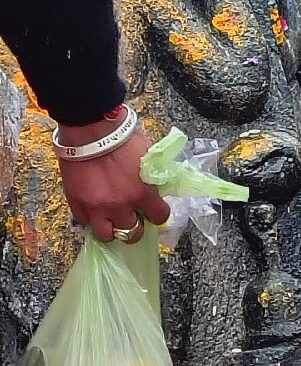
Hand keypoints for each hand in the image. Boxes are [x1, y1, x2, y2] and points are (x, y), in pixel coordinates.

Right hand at [56, 122, 169, 243]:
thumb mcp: (148, 156)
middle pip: (132, 234)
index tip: (156, 210)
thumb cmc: (122, 138)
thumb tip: (158, 184)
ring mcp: (96, 207)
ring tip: (114, 220)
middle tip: (134, 219)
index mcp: (142, 193)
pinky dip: (91, 218)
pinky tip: (95, 209)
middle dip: (136, 228)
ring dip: (112, 229)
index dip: (159, 214)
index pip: (159, 217)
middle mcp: (120, 206)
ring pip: (106, 235)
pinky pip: (84, 221)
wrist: (90, 130)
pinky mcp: (76, 202)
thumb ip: (154, 175)